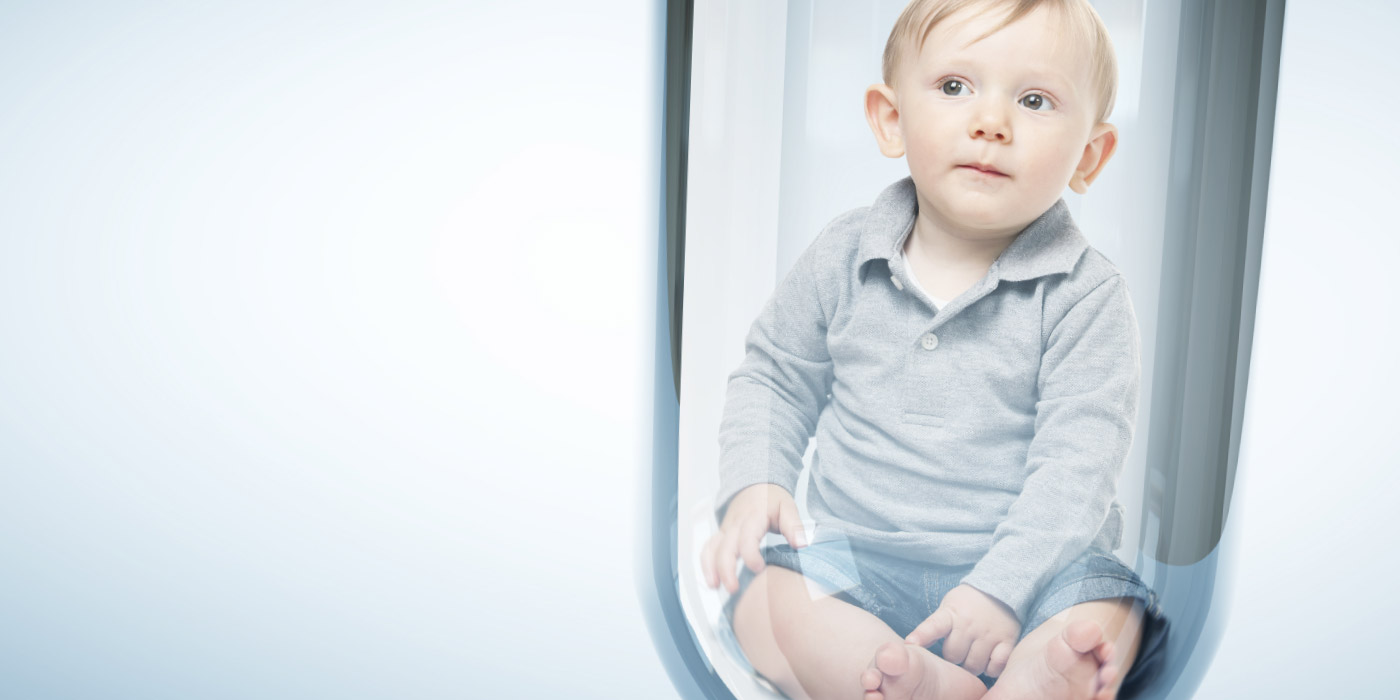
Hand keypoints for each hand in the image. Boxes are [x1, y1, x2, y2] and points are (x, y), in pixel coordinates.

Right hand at [699, 484, 807, 593]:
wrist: (754, 483)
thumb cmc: (771, 498)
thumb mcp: (787, 507)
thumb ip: (794, 526)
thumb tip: (802, 544)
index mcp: (753, 517)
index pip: (747, 538)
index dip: (750, 555)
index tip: (759, 568)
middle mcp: (735, 524)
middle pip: (724, 547)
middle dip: (726, 569)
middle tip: (734, 588)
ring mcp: (725, 529)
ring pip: (712, 548)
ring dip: (710, 568)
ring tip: (715, 587)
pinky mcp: (721, 534)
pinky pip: (708, 548)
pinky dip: (706, 564)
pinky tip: (712, 581)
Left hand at [905, 584, 1020, 677]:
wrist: (1000, 588)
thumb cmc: (968, 602)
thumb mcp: (948, 606)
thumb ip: (935, 626)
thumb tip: (914, 645)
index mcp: (952, 614)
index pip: (934, 625)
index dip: (921, 635)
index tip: (911, 644)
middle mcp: (970, 624)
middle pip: (953, 656)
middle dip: (953, 657)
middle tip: (958, 649)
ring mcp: (989, 633)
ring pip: (974, 665)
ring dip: (971, 665)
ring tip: (972, 654)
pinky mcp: (1007, 640)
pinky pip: (995, 666)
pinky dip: (991, 668)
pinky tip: (989, 660)